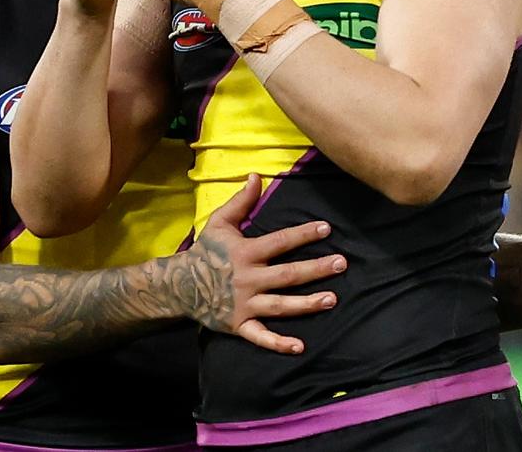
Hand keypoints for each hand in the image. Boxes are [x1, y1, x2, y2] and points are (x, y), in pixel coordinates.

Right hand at [185, 174, 345, 353]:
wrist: (180, 285)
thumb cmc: (206, 250)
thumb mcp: (220, 221)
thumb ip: (241, 200)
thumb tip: (256, 175)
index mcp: (245, 252)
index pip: (280, 241)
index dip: (303, 234)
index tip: (326, 229)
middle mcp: (247, 278)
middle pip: (287, 274)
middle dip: (316, 269)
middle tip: (341, 264)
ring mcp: (244, 304)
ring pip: (280, 305)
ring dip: (307, 304)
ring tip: (332, 299)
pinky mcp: (239, 324)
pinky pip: (260, 337)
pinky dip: (278, 343)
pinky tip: (299, 346)